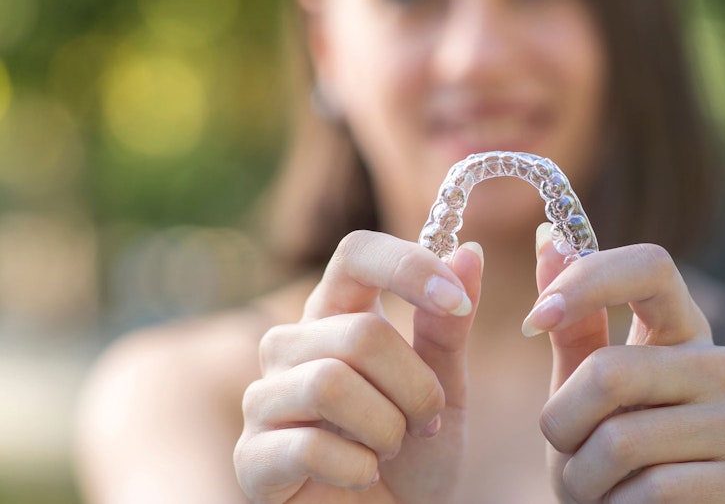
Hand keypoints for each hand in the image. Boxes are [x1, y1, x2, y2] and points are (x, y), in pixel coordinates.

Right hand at [234, 230, 483, 502]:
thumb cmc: (415, 454)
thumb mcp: (447, 386)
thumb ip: (449, 326)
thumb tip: (470, 251)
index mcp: (337, 314)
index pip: (356, 253)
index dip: (408, 266)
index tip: (457, 300)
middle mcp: (292, 345)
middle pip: (359, 332)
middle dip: (415, 386)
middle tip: (426, 421)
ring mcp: (264, 398)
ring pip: (330, 383)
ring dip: (387, 427)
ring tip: (390, 448)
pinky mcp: (251, 456)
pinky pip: (309, 446)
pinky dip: (358, 469)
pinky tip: (362, 477)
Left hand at [526, 224, 724, 502]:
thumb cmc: (608, 459)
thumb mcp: (581, 388)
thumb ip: (572, 321)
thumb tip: (548, 236)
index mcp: (680, 329)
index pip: (651, 264)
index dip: (587, 279)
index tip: (534, 318)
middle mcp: (721, 364)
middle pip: (611, 370)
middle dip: (561, 424)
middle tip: (567, 450)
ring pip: (622, 439)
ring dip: (584, 477)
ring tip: (599, 488)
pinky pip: (653, 490)